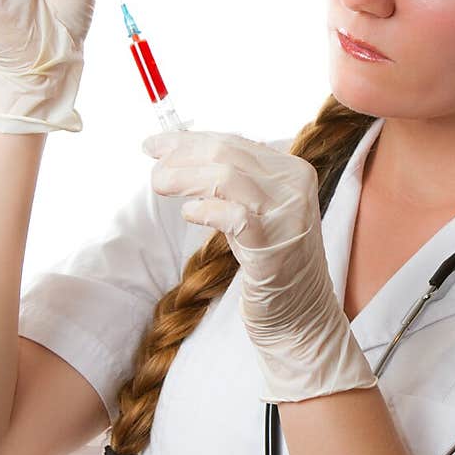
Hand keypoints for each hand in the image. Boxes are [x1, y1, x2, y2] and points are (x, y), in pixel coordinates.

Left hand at [143, 128, 376, 402]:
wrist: (302, 314)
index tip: (154, 145)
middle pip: (226, 153)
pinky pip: (233, 215)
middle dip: (180, 156)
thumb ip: (234, 182)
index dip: (188, 140)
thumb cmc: (272, 262)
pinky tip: (189, 213)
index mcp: (293, 170)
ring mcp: (286, 216)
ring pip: (226, 176)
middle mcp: (294, 187)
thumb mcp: (259, 211)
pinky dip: (205, 209)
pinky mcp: (273, 246)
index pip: (233, 141)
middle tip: (152, 170)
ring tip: (159, 186)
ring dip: (183, 178)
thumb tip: (182, 154)